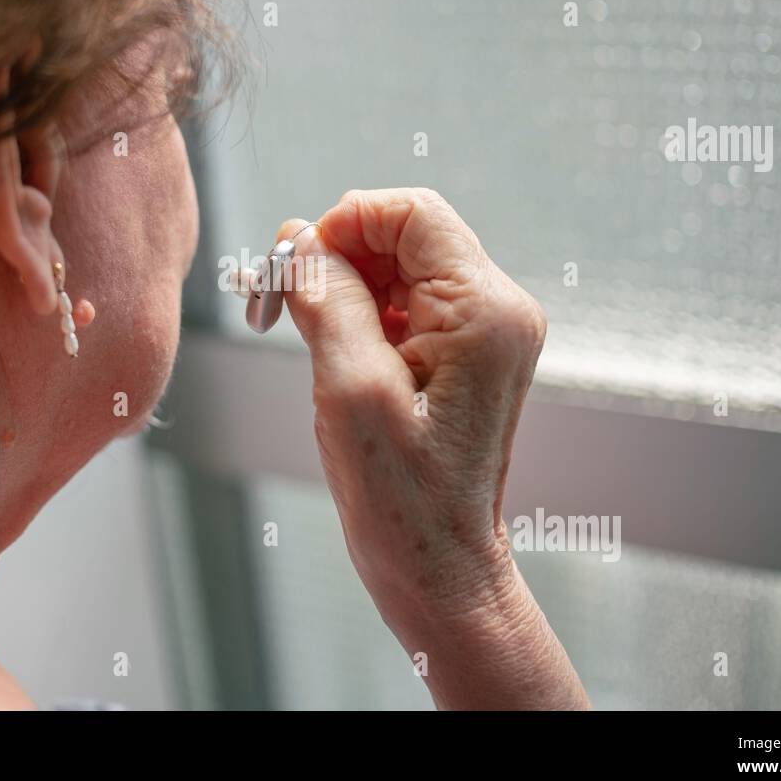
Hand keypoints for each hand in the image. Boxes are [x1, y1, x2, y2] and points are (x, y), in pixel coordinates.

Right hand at [281, 188, 587, 709]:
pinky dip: (363, 313)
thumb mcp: (349, 387)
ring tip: (308, 338)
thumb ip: (325, 297)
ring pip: (401, 267)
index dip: (344, 224)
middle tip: (282, 303)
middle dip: (338, 257)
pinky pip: (409, 303)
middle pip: (406, 235)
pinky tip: (336, 354)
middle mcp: (498, 310)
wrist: (438, 568)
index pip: (411, 213)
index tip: (294, 265)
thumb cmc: (402, 497)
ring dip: (345, 288)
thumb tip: (297, 237)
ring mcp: (488, 332)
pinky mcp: (469, 353)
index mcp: (484, 311)